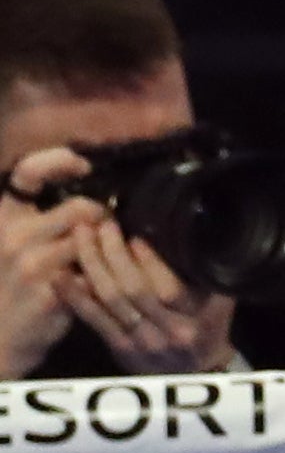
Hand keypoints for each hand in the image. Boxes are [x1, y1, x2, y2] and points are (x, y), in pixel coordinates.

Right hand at [0, 150, 106, 379]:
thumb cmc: (10, 285)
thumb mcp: (12, 244)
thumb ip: (38, 220)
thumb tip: (85, 193)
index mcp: (3, 219)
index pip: (28, 172)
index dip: (58, 161)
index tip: (82, 165)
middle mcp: (13, 237)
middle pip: (81, 209)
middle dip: (102, 216)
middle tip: (106, 228)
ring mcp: (32, 265)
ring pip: (93, 240)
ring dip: (107, 246)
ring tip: (105, 255)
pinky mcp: (53, 292)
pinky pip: (96, 272)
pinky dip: (104, 273)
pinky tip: (104, 279)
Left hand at [60, 212, 235, 375]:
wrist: (197, 369)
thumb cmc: (210, 325)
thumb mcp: (220, 299)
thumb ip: (204, 273)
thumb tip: (181, 234)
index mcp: (196, 318)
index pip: (170, 289)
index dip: (149, 261)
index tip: (135, 235)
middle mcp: (169, 331)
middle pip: (134, 289)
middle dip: (113, 253)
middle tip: (101, 226)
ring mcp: (142, 341)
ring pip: (110, 299)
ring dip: (91, 265)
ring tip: (82, 237)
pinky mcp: (120, 346)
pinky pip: (93, 318)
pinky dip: (75, 295)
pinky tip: (63, 274)